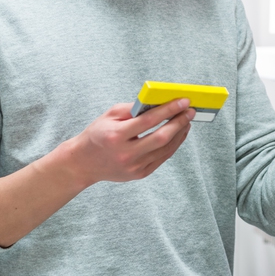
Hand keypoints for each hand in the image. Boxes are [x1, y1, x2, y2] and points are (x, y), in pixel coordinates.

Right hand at [65, 99, 195, 186]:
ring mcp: (134, 167)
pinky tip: (178, 133)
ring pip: (165, 149)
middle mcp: (126, 154)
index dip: (169, 110)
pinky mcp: (140, 174)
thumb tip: (160, 101)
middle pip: (161, 138)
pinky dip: (173, 145)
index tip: (183, 101)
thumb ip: (134, 108)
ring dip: (179, 133)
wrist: (83, 163)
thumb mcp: (110, 115)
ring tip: (187, 120)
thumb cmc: (98, 134)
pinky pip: (162, 158)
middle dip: (179, 122)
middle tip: (190, 111)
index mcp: (116, 136)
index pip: (149, 121)